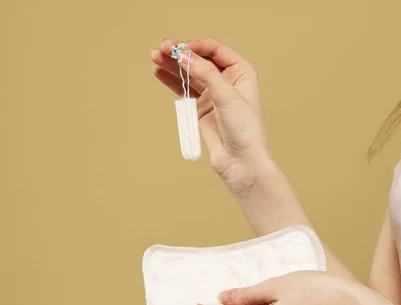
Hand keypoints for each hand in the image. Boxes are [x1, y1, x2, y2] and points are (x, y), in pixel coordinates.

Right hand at [151, 38, 270, 192]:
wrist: (241, 162)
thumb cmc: (245, 130)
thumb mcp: (226, 96)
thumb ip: (205, 74)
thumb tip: (184, 56)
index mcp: (240, 71)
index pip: (215, 50)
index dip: (196, 46)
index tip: (180, 48)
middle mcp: (226, 80)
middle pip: (199, 60)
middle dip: (180, 53)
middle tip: (162, 47)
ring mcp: (212, 94)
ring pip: (188, 74)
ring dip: (172, 65)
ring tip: (154, 57)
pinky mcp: (200, 108)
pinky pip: (183, 90)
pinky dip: (171, 81)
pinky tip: (159, 72)